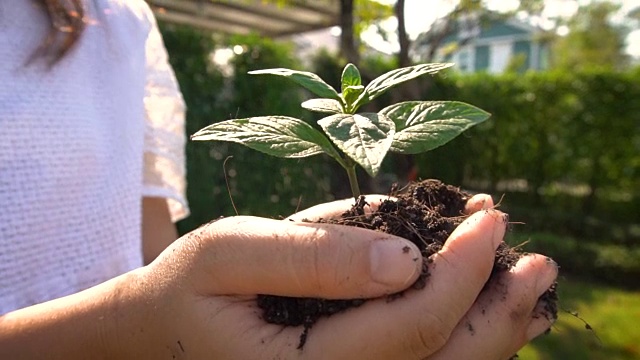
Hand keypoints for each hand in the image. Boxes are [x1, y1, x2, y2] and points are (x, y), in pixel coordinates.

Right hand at [118, 194, 554, 358]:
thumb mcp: (232, 250)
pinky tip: (485, 306)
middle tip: (538, 258)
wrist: (163, 333)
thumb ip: (312, 255)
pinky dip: (463, 338)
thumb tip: (406, 258)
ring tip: (528, 280)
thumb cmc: (192, 286)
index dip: (461, 271)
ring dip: (496, 329)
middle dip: (500, 310)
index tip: (489, 216)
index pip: (410, 328)